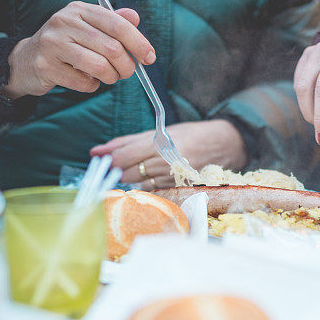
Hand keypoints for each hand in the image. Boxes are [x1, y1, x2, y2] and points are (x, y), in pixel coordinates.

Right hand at [2, 1, 155, 98]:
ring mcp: (53, 44)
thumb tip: (135, 18)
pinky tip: (85, 79)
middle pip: (112, 48)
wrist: (27, 60)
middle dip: (126, 66)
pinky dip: (91, 86)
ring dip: (110, 78)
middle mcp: (65, 22)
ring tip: (106, 77)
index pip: (117, 24)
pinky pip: (84, 83)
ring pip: (100, 66)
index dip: (138, 42)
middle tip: (126, 73)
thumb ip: (111, 23)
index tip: (149, 57)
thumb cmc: (65, 45)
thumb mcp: (87, 28)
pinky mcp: (47, 66)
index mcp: (79, 10)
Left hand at [90, 119, 246, 188]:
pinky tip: (150, 175)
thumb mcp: (161, 131)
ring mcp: (171, 179)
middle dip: (116, 168)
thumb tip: (101, 150)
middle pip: (128, 171)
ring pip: (138, 182)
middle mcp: (165, 163)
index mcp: (160, 144)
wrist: (224, 146)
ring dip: (131, 176)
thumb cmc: (191, 135)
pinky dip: (145, 182)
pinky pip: (151, 188)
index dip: (108, 157)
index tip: (96, 156)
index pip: (125, 155)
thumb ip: (130, 141)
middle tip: (108, 164)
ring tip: (137, 166)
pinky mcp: (176, 189)